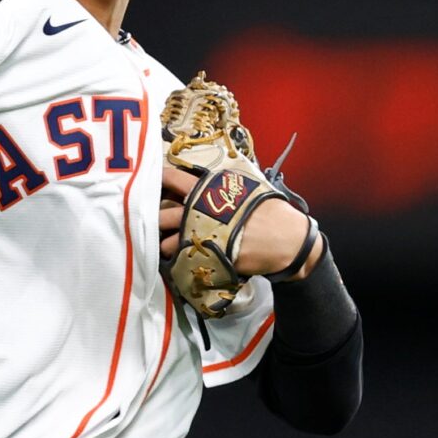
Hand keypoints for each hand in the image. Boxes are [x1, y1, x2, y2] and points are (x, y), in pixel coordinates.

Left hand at [160, 165, 319, 278]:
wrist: (288, 240)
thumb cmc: (271, 212)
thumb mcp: (246, 188)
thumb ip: (222, 187)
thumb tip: (205, 184)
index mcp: (208, 189)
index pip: (172, 178)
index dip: (158, 180)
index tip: (150, 185)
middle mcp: (199, 210)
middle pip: (161, 213)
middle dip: (153, 218)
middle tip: (152, 221)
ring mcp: (201, 235)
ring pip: (165, 240)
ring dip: (162, 242)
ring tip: (165, 243)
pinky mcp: (206, 257)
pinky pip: (180, 259)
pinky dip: (176, 259)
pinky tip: (179, 257)